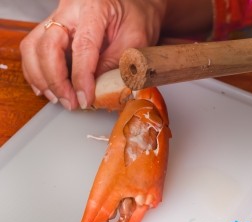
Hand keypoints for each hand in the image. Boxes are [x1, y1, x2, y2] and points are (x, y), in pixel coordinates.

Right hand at [20, 0, 165, 109]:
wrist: (134, 6)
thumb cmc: (137, 19)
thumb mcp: (136, 40)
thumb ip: (115, 62)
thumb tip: (94, 88)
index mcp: (95, 7)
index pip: (82, 46)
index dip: (81, 77)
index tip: (85, 98)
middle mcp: (70, 9)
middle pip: (47, 45)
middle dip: (55, 80)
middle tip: (70, 102)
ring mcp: (58, 17)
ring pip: (33, 47)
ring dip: (41, 77)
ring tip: (58, 98)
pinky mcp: (52, 28)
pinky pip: (33, 49)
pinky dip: (36, 71)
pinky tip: (48, 88)